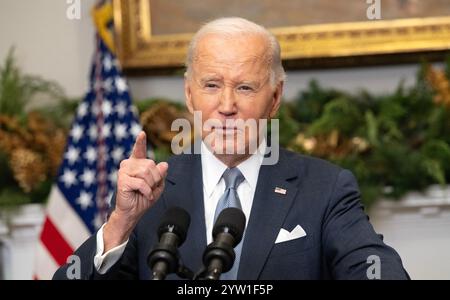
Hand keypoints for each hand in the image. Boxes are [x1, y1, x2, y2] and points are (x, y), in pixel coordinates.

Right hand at [103, 131, 167, 251]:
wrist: (132, 213)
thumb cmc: (143, 199)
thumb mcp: (157, 186)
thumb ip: (161, 174)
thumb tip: (164, 164)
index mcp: (137, 164)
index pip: (139, 150)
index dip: (140, 142)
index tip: (142, 133)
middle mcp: (129, 165)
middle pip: (151, 165)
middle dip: (155, 179)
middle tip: (149, 188)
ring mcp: (124, 171)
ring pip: (147, 173)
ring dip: (151, 185)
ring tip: (145, 192)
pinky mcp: (122, 180)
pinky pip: (142, 183)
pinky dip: (147, 191)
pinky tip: (143, 195)